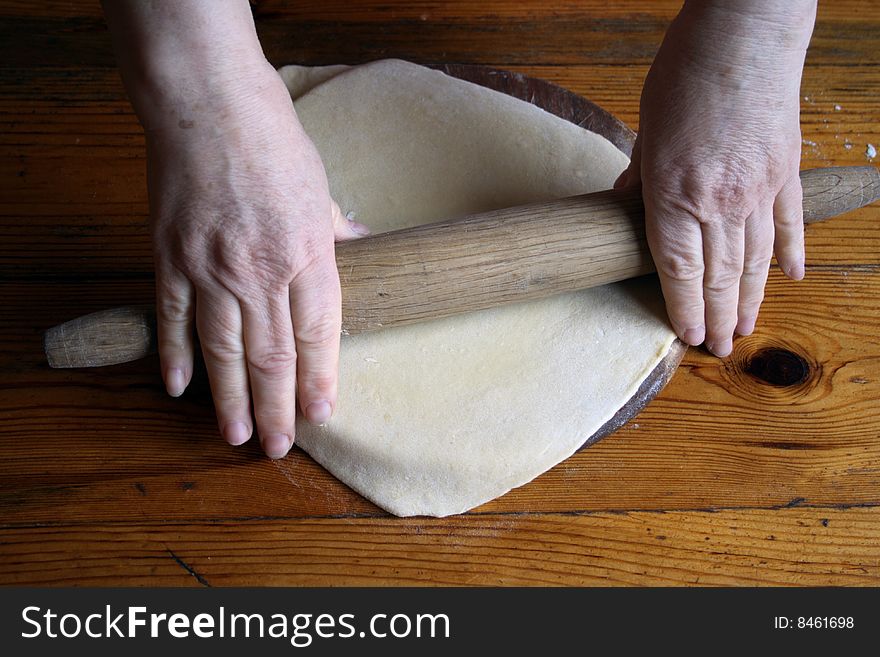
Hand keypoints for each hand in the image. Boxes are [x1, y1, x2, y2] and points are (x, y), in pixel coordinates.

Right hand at [147, 62, 366, 457]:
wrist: (208, 104)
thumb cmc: (272, 140)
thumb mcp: (321, 187)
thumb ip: (337, 231)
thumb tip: (365, 249)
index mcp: (307, 253)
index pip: (318, 334)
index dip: (320, 380)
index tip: (322, 414)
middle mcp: (261, 271)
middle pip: (271, 355)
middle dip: (278, 406)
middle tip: (278, 446)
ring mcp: (211, 268)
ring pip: (222, 349)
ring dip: (230, 397)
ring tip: (237, 434)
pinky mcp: (170, 257)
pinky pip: (174, 318)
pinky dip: (175, 355)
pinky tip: (180, 388)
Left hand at [615, 1, 815, 355]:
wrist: (745, 32)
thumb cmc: (687, 75)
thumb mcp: (647, 129)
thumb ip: (639, 177)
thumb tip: (625, 204)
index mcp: (675, 195)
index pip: (679, 270)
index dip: (683, 309)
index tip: (687, 336)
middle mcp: (720, 202)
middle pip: (721, 275)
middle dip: (718, 317)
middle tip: (719, 348)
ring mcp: (759, 189)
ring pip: (756, 259)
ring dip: (752, 298)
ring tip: (746, 327)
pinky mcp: (785, 170)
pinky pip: (789, 222)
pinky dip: (790, 252)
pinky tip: (790, 277)